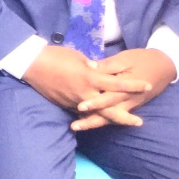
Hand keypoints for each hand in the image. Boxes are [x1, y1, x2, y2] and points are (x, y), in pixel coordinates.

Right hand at [22, 45, 152, 113]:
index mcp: (90, 78)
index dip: (133, 85)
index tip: (147, 86)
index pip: (117, 84)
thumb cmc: (56, 55)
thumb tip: (99, 70)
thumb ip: (92, 67)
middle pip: (109, 109)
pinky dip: (91, 115)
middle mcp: (85, 93)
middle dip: (125, 117)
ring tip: (121, 123)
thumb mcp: (78, 57)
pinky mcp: (65, 105)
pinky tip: (97, 118)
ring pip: (95, 114)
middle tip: (139, 122)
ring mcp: (75, 101)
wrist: (31, 65)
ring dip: (109, 118)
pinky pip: (82, 112)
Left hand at [70, 49, 175, 130]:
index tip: (79, 107)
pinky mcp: (130, 105)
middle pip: (108, 113)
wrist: (165, 66)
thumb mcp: (124, 59)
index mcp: (125, 88)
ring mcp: (129, 104)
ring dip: (95, 123)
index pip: (108, 98)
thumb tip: (88, 66)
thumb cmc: (142, 60)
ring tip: (77, 127)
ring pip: (111, 118)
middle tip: (74, 126)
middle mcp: (127, 100)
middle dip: (91, 120)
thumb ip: (106, 65)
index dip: (94, 103)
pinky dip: (103, 119)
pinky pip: (115, 115)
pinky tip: (88, 120)